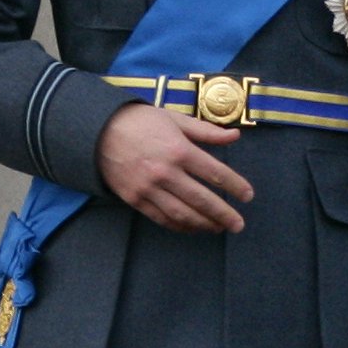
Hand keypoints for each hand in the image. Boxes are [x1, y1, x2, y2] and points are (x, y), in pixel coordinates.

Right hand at [95, 103, 253, 232]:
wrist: (99, 131)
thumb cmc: (142, 122)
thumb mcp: (176, 120)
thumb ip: (206, 131)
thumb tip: (235, 136)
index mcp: (179, 150)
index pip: (215, 173)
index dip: (235, 186)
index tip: (248, 196)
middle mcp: (165, 172)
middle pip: (201, 199)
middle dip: (223, 214)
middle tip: (238, 225)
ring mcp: (148, 188)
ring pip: (182, 214)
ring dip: (203, 224)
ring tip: (218, 228)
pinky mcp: (134, 199)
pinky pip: (161, 218)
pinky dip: (179, 225)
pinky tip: (192, 227)